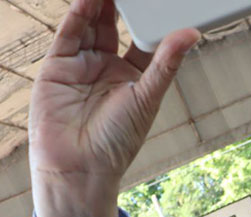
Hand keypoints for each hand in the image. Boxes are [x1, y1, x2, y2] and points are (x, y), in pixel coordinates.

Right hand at [29, 0, 199, 216]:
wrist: (79, 166)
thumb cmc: (117, 141)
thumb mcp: (148, 97)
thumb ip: (166, 63)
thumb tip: (192, 33)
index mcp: (135, 76)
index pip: (143, 39)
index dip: (150, 18)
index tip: (162, 1)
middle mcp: (108, 67)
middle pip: (115, 25)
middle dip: (123, 5)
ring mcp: (83, 65)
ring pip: (92, 25)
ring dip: (99, 4)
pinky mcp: (58, 66)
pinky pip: (69, 34)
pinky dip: (77, 15)